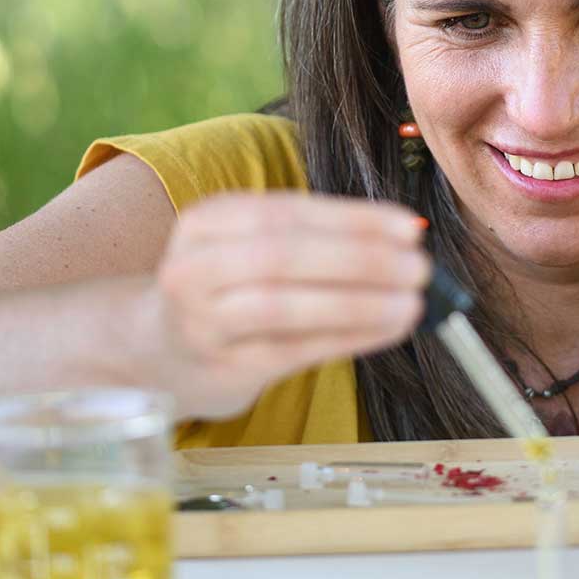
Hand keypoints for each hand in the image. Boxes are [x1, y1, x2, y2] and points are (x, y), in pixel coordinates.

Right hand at [149, 191, 429, 418]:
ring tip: (412, 303)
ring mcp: (203, 320)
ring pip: (284, 306)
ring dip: (358, 303)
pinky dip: (348, 338)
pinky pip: (294, 351)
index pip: (289, 212)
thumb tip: (403, 237)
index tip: (410, 227)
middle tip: (419, 268)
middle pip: (283, 256)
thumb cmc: (228, 289)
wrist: (159, 350)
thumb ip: (314, 237)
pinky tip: (386, 330)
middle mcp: (195, 267)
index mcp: (209, 221)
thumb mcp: (249, 246)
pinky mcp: (223, 366)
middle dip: (360, 259)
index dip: (353, 219)